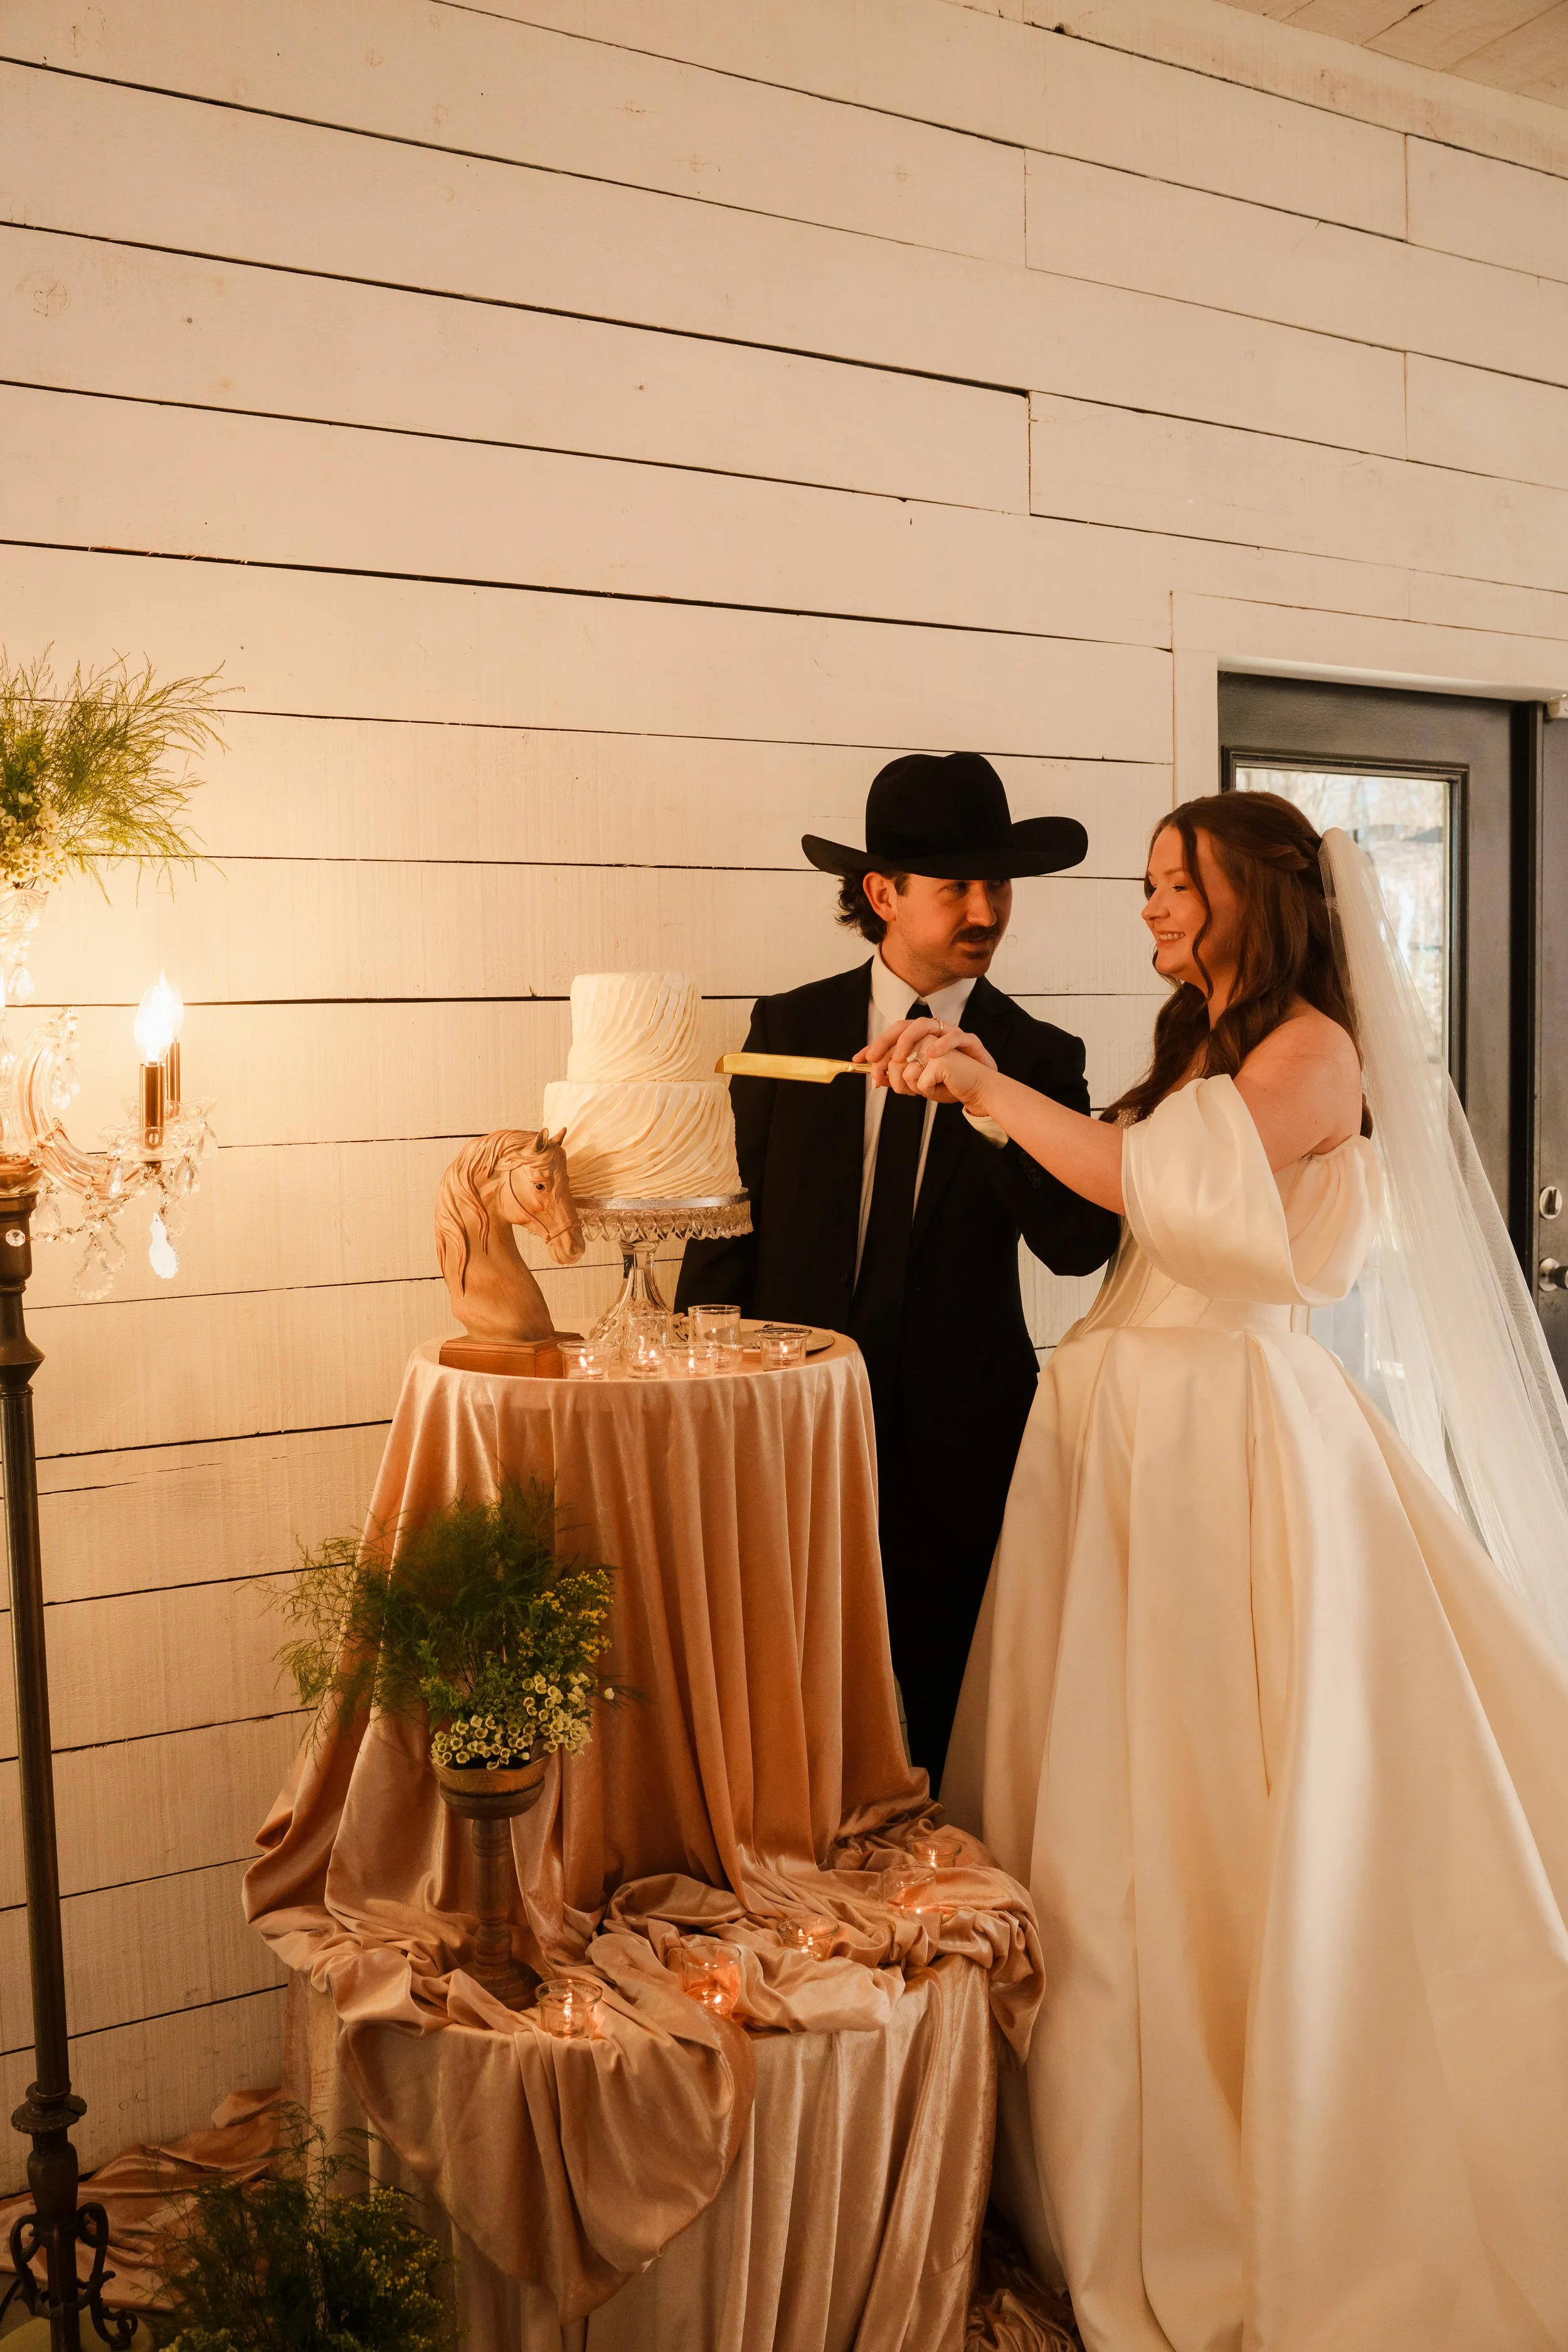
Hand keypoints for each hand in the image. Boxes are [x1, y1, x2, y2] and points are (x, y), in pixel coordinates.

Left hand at [856, 1018, 995, 1105]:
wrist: (979, 1088)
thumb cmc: (950, 1082)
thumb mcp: (921, 1081)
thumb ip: (901, 1078)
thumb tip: (876, 1079)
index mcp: (921, 1040)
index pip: (893, 1036)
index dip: (875, 1046)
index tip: (859, 1059)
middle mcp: (933, 1032)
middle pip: (905, 1025)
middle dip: (887, 1040)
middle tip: (874, 1057)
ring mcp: (951, 1033)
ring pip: (927, 1024)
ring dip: (910, 1039)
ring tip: (900, 1057)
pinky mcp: (969, 1041)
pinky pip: (955, 1036)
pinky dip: (943, 1044)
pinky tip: (932, 1054)